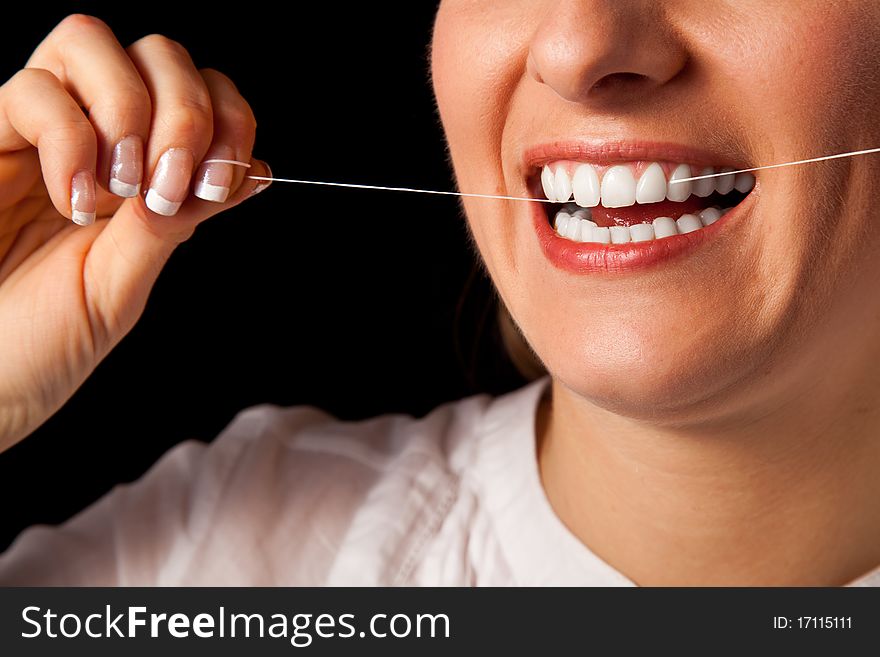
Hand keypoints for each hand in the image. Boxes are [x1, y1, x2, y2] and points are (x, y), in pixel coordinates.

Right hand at [0, 15, 269, 449]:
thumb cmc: (44, 341)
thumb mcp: (125, 282)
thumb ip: (179, 221)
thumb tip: (254, 172)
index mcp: (143, 174)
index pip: (202, 95)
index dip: (228, 118)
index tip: (225, 179)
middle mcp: (96, 140)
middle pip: (158, 53)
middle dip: (186, 110)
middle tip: (169, 184)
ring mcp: (40, 132)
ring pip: (91, 41)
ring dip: (128, 110)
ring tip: (120, 189)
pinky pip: (32, 91)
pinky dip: (70, 140)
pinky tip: (73, 199)